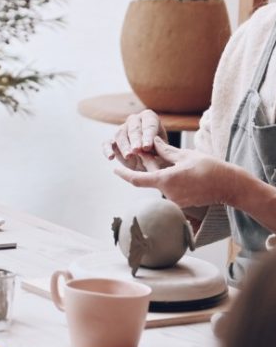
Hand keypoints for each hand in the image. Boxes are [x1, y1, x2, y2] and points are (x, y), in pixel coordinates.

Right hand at [102, 109, 164, 170]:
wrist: (154, 163)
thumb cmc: (163, 155)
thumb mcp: (166, 152)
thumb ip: (160, 149)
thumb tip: (151, 147)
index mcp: (150, 118)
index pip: (149, 124)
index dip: (147, 135)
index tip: (147, 147)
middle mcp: (135, 121)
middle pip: (133, 128)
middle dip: (135, 139)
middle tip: (137, 150)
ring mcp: (122, 130)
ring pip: (120, 134)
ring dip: (124, 146)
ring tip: (128, 156)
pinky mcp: (113, 141)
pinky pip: (107, 143)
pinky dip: (107, 150)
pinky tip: (110, 157)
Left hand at [113, 136, 242, 208]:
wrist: (231, 187)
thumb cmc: (210, 168)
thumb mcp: (185, 155)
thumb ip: (165, 150)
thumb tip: (151, 142)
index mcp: (166, 180)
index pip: (137, 180)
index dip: (124, 174)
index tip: (114, 169)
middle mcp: (169, 194)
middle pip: (150, 179)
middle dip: (148, 166)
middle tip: (150, 152)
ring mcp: (176, 201)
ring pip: (161, 185)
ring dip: (160, 174)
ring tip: (171, 162)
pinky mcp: (183, 204)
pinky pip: (170, 191)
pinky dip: (169, 181)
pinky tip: (180, 173)